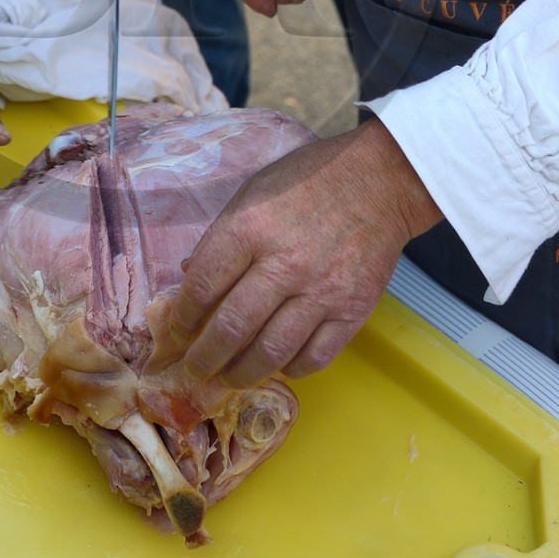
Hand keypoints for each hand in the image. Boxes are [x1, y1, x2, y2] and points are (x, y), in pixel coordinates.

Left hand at [168, 121, 442, 387]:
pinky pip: (315, 356)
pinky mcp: (352, 310)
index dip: (183, 316)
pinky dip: (292, 368)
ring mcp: (320, 291)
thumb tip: (190, 273)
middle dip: (205, 357)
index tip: (178, 330)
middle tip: (194, 369)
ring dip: (243, 373)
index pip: (202, 286)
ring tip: (229, 378)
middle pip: (232, 328)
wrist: (380, 180)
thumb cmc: (310, 179)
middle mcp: (283, 265)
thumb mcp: (253, 192)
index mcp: (250, 229)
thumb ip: (222, 235)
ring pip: (271, 351)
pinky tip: (279, 364)